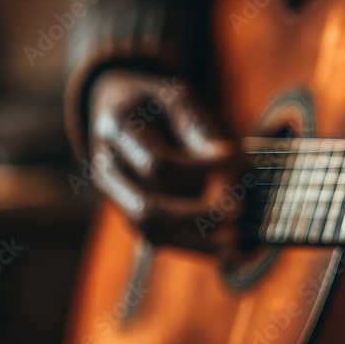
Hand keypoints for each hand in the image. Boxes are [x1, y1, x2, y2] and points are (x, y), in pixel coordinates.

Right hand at [88, 68, 242, 255]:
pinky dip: (193, 245)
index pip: (156, 165)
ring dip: (196, 241)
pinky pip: (157, 239)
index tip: (237, 166)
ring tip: (236, 240)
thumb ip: (199, 127)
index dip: (200, 172)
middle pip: (145, 209)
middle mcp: (105, 166)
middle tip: (239, 213)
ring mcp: (113, 195)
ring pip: (149, 232)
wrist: (119, 108)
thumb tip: (228, 162)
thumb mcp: (176, 96)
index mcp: (115, 128)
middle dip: (196, 217)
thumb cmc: (155, 102)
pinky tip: (225, 247)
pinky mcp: (128, 212)